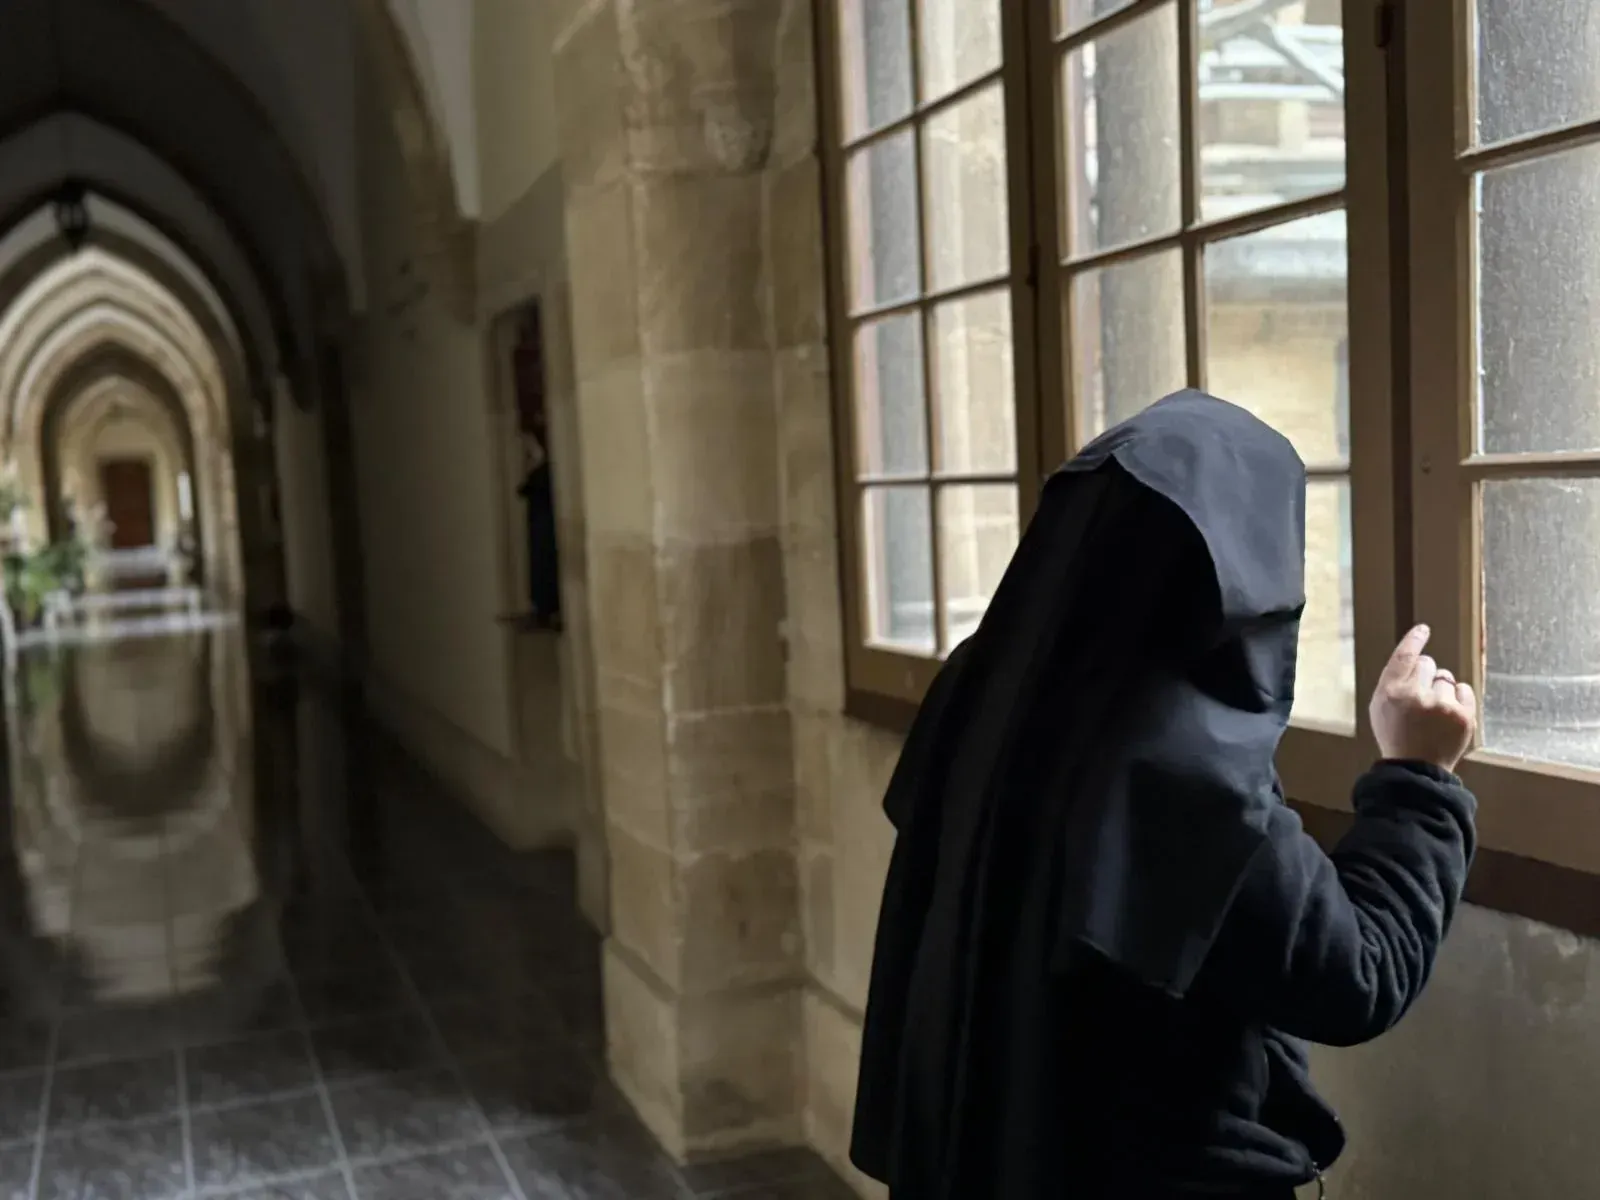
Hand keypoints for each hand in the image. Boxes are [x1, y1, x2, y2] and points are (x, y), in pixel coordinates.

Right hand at [1369, 624, 1476, 771]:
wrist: (1417, 769)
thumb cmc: (1396, 736)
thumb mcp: (1379, 708)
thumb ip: (1393, 682)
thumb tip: (1416, 658)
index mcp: (1391, 693)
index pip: (1405, 656)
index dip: (1415, 639)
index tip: (1424, 629)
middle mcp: (1416, 695)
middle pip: (1427, 664)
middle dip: (1425, 676)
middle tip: (1421, 699)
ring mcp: (1442, 706)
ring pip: (1446, 678)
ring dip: (1441, 690)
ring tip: (1434, 713)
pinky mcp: (1464, 716)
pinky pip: (1464, 689)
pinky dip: (1458, 698)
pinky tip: (1449, 714)